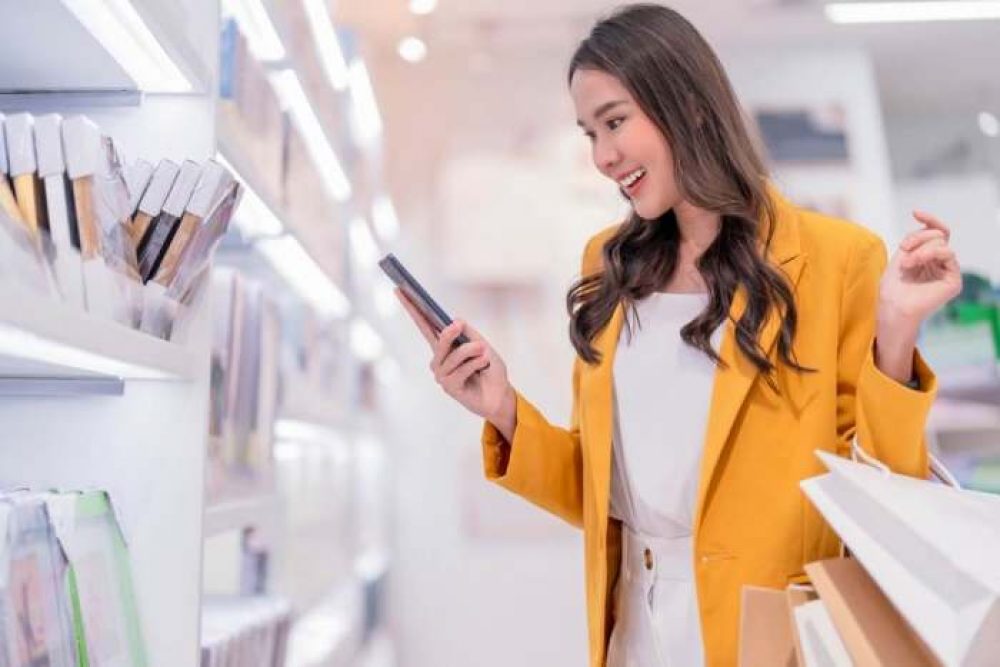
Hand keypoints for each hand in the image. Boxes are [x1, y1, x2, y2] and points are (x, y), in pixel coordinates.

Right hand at [395, 289, 515, 431]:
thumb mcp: (482, 346)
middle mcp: (439, 360)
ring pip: (453, 356)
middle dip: (448, 333)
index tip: (400, 289)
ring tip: (484, 350)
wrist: (500, 395)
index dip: (413, 308)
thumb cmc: (490, 369)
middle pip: (437, 340)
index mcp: (444, 346)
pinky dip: (476, 365)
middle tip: (459, 324)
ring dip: (471, 352)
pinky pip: (462, 370)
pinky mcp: (449, 387)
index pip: (424, 324)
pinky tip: (484, 363)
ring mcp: (442, 375)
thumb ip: (468, 334)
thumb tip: (455, 321)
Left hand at [875, 211, 961, 382]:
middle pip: (937, 235)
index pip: (936, 232)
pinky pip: (948, 254)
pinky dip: (929, 253)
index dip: (929, 220)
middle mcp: (940, 263)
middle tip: (903, 250)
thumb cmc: (892, 288)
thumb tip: (925, 225)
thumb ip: (916, 240)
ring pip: (941, 243)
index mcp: (928, 257)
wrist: (891, 307)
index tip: (915, 212)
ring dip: (920, 249)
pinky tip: (914, 264)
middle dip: (917, 238)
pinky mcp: (953, 280)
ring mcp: (948, 271)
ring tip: (906, 263)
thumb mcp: (901, 256)